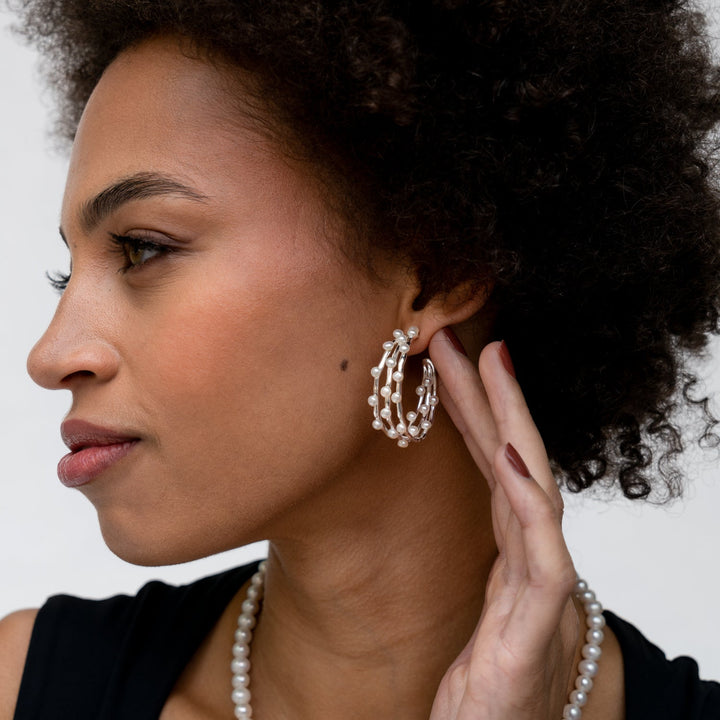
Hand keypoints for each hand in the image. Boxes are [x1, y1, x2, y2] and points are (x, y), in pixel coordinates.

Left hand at [427, 331, 579, 719]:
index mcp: (505, 550)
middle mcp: (527, 555)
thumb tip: (405, 519)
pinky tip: (508, 450)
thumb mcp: (458, 612)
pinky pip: (539, 548)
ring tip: (491, 362)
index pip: (486, 465)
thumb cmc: (483, 690)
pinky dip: (528, 496)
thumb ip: (454, 566)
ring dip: (510, 420)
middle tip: (458, 335)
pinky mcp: (539, 621)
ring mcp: (538, 584)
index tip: (443, 362)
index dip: (468, 410)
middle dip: (485, 394)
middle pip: (507, 458)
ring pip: (530, 484)